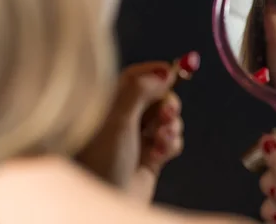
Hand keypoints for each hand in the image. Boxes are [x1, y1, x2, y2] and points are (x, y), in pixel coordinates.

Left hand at [75, 52, 198, 200]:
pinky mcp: (151, 156)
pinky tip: (161, 153)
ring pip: (167, 118)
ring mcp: (138, 138)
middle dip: (168, 103)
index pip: (135, 76)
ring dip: (171, 126)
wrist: (107, 204)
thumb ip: (140, 90)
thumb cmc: (101, 164)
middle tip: (168, 112)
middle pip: (156, 96)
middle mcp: (123, 118)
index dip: (155, 72)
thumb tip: (160, 72)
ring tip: (162, 137)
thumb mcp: (119, 119)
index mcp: (109, 103)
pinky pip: (171, 140)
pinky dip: (171, 144)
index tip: (174, 71)